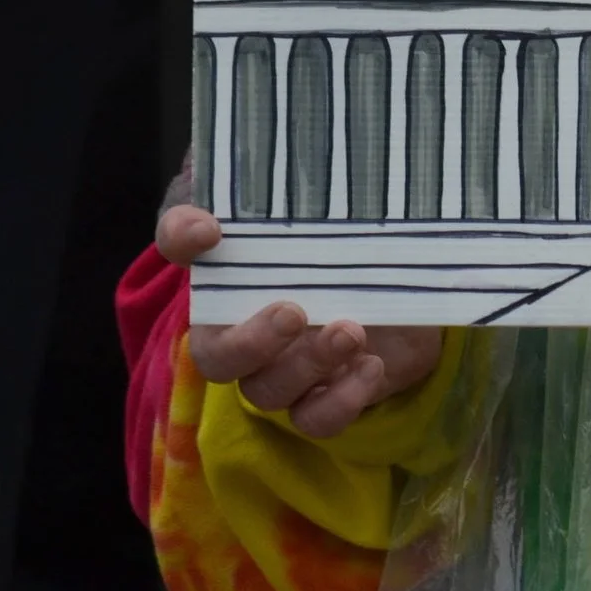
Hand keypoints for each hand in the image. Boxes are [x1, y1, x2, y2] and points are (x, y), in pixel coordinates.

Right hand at [157, 203, 443, 438]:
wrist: (411, 284)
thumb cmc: (353, 243)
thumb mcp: (330, 206)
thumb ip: (293, 186)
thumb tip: (272, 170)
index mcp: (231, 267)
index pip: (179, 241)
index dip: (182, 236)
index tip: (209, 230)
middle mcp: (242, 325)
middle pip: (215, 355)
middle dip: (250, 341)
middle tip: (292, 312)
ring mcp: (283, 368)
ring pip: (267, 392)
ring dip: (307, 366)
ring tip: (351, 332)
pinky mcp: (326, 395)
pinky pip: (316, 420)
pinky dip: (342, 400)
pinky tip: (372, 366)